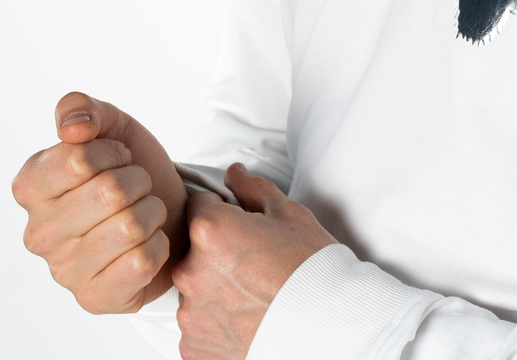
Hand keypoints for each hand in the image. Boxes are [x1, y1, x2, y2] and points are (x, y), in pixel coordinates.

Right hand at [12, 91, 188, 312]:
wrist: (165, 211)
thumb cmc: (129, 169)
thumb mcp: (111, 125)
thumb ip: (83, 109)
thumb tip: (71, 127)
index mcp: (31, 186)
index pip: (78, 159)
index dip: (112, 152)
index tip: (117, 158)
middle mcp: (38, 233)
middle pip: (109, 193)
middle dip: (137, 181)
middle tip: (135, 186)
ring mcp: (64, 272)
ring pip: (130, 226)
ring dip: (150, 211)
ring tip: (142, 211)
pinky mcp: (95, 299)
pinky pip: (143, 261)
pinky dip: (158, 244)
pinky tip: (147, 242)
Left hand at [172, 164, 337, 359]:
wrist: (326, 326)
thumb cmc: (310, 269)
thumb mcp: (288, 213)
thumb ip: (252, 188)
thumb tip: (233, 174)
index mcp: (210, 230)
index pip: (199, 203)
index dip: (223, 209)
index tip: (242, 223)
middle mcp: (191, 272)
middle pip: (194, 248)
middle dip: (217, 249)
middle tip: (253, 260)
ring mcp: (190, 314)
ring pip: (195, 287)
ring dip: (214, 286)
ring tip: (252, 292)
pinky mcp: (194, 346)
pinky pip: (198, 323)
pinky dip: (216, 320)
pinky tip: (245, 316)